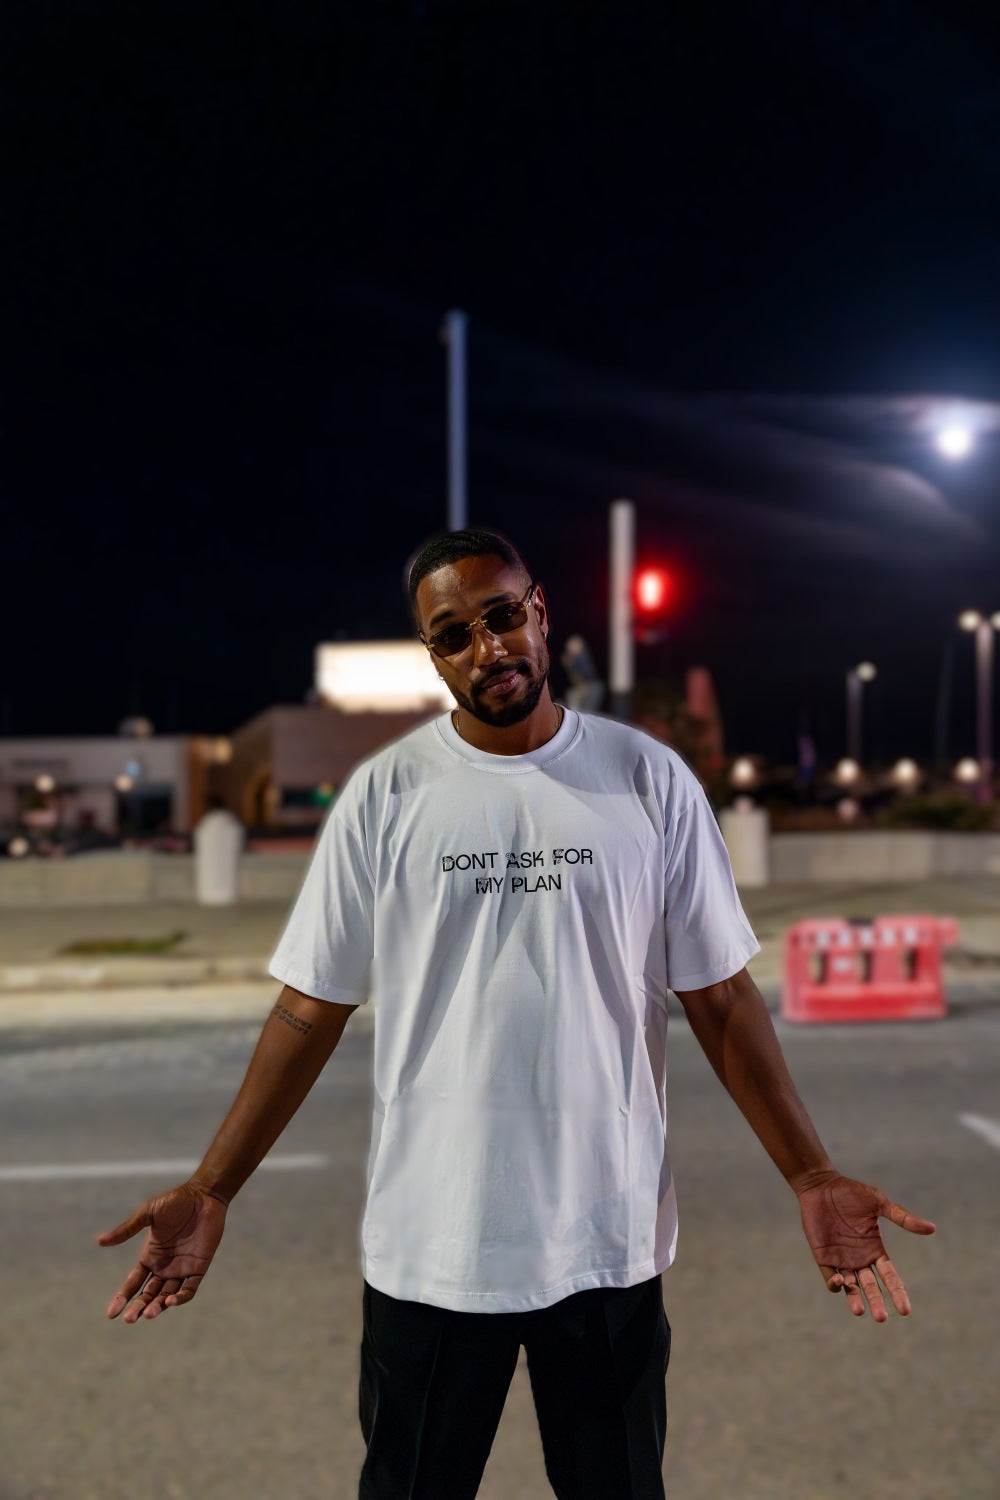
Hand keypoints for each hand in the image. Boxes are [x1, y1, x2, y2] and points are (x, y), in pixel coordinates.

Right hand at [97, 1183, 227, 1323]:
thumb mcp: (148, 1215)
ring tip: (149, 1313)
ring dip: (157, 1306)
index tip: (111, 1313)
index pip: (133, 1283)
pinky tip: (170, 1300)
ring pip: (166, 1296)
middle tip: (129, 1319)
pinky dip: (180, 1298)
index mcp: (150, 1256)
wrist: (204, 1196)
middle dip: (138, 1307)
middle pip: (147, 1294)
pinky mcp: (199, 1268)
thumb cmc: (175, 1202)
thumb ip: (126, 1230)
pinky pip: (189, 1289)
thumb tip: (99, 1241)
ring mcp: (181, 1269)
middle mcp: (164, 1267)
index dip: (122, 1298)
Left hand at [796, 1172, 935, 1321]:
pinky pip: (829, 1278)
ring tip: (859, 1311)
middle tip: (881, 1318)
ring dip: (855, 1300)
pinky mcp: (823, 1258)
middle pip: (871, 1287)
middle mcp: (860, 1259)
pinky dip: (834, 1285)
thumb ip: (903, 1218)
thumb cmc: (851, 1192)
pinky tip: (841, 1282)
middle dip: (876, 1302)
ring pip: (851, 1287)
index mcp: (875, 1249)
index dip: (897, 1293)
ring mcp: (841, 1260)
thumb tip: (932, 1228)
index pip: (890, 1276)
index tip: (905, 1310)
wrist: (821, 1185)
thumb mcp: (880, 1203)